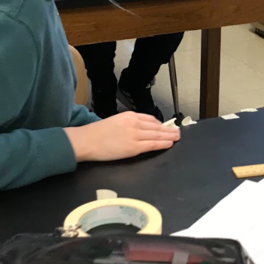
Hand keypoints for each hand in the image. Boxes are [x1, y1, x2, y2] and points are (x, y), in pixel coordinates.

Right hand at [65, 112, 179, 161]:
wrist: (86, 141)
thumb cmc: (95, 133)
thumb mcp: (114, 121)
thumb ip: (127, 124)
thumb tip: (137, 130)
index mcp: (129, 115)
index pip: (149, 118)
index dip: (159, 123)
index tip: (165, 126)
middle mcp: (134, 123)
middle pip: (156, 126)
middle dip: (168, 129)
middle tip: (177, 131)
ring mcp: (135, 135)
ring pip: (157, 135)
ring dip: (169, 136)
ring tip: (177, 137)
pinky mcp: (133, 147)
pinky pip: (152, 144)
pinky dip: (163, 144)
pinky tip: (169, 143)